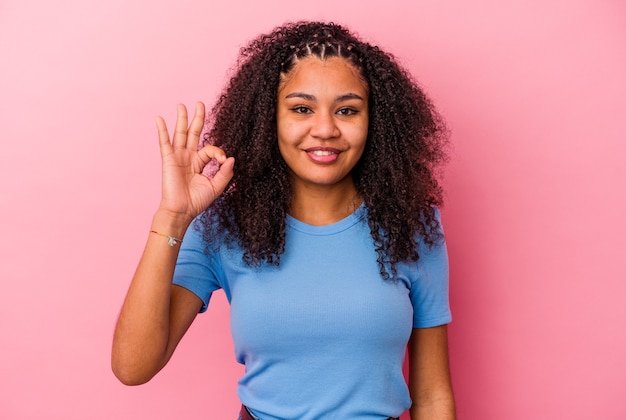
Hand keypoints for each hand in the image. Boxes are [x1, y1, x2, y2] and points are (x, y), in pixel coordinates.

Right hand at [155, 102, 233, 222]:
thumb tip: (231, 158)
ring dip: (181, 119)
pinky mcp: (168, 159)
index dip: (218, 152)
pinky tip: (159, 118)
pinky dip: (162, 130)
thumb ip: (225, 173)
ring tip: (182, 105)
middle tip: (200, 103)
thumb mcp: (216, 187)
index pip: (210, 149)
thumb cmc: (197, 201)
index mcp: (199, 163)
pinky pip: (164, 142)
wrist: (181, 211)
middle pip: (194, 133)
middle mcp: (188, 157)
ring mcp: (178, 157)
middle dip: (198, 118)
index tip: (223, 161)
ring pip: (180, 133)